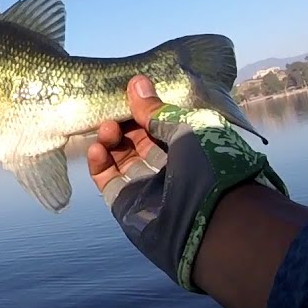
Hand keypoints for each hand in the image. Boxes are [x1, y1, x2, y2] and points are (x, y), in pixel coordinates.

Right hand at [87, 76, 288, 291]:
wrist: (210, 223)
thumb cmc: (211, 168)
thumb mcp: (186, 128)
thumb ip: (157, 110)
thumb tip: (136, 83)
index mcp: (192, 148)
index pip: (161, 124)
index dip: (143, 109)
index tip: (127, 93)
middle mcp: (170, 167)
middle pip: (138, 140)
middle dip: (123, 123)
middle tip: (112, 111)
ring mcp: (148, 188)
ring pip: (121, 158)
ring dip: (109, 140)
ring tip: (106, 129)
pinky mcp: (127, 205)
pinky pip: (108, 181)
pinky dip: (99, 163)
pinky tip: (96, 148)